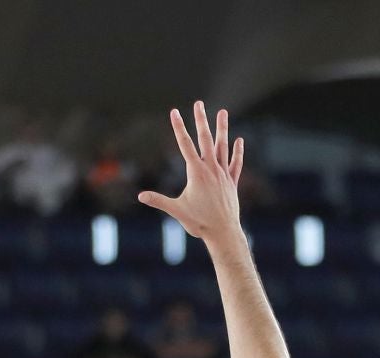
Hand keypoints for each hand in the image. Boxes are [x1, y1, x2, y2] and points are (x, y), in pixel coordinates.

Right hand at [137, 101, 243, 241]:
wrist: (223, 232)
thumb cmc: (199, 222)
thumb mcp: (176, 210)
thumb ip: (159, 201)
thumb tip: (141, 196)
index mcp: (196, 172)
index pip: (184, 144)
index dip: (178, 127)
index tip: (174, 112)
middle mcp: (211, 168)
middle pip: (205, 139)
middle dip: (200, 120)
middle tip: (198, 104)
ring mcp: (223, 174)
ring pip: (222, 146)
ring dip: (222, 128)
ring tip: (222, 112)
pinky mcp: (232, 182)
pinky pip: (235, 163)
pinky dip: (237, 151)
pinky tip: (238, 140)